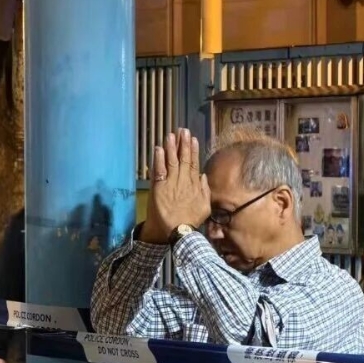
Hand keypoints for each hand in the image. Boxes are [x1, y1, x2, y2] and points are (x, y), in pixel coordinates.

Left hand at [140, 128, 209, 243]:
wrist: (178, 232)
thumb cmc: (191, 221)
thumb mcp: (205, 207)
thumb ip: (205, 190)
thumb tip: (203, 176)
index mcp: (194, 186)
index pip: (194, 164)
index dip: (193, 151)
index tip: (193, 139)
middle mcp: (184, 182)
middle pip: (184, 159)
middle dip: (183, 144)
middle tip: (182, 130)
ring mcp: (171, 184)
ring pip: (172, 162)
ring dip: (171, 147)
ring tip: (171, 134)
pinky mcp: (160, 188)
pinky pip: (159, 171)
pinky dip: (159, 159)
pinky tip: (158, 148)